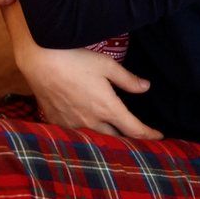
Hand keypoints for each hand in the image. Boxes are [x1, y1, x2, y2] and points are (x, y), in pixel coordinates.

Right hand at [18, 41, 162, 139]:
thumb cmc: (75, 58)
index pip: (134, 130)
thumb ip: (127, 79)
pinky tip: (87, 126)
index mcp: (108, 108)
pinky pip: (76, 134)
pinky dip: (86, 133)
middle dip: (128, 139)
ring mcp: (73, 125)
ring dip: (107, 138)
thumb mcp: (106, 64)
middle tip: (136, 134)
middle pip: (116, 139)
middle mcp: (92, 122)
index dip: (149, 135)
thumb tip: (146, 87)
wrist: (40, 60)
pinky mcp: (58, 123)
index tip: (159, 136)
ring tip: (115, 133)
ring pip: (96, 139)